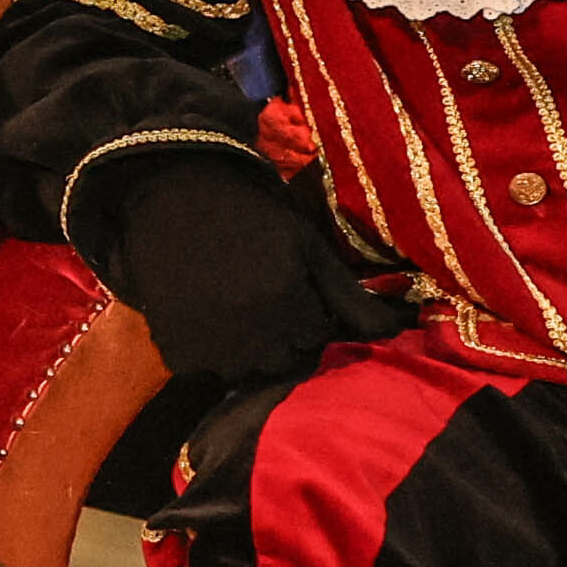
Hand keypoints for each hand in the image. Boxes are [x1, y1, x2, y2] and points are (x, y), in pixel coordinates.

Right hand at [89, 148, 407, 383]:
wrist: (171, 195)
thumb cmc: (249, 215)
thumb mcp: (307, 246)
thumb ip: (350, 296)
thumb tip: (396, 332)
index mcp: (289, 306)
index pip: (316, 339)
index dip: (308, 315)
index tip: (291, 289)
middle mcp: (252, 335)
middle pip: (284, 363)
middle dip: (282, 338)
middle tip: (263, 299)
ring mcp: (211, 348)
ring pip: (246, 372)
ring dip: (247, 350)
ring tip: (233, 307)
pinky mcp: (176, 351)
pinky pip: (205, 370)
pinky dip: (209, 351)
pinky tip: (204, 314)